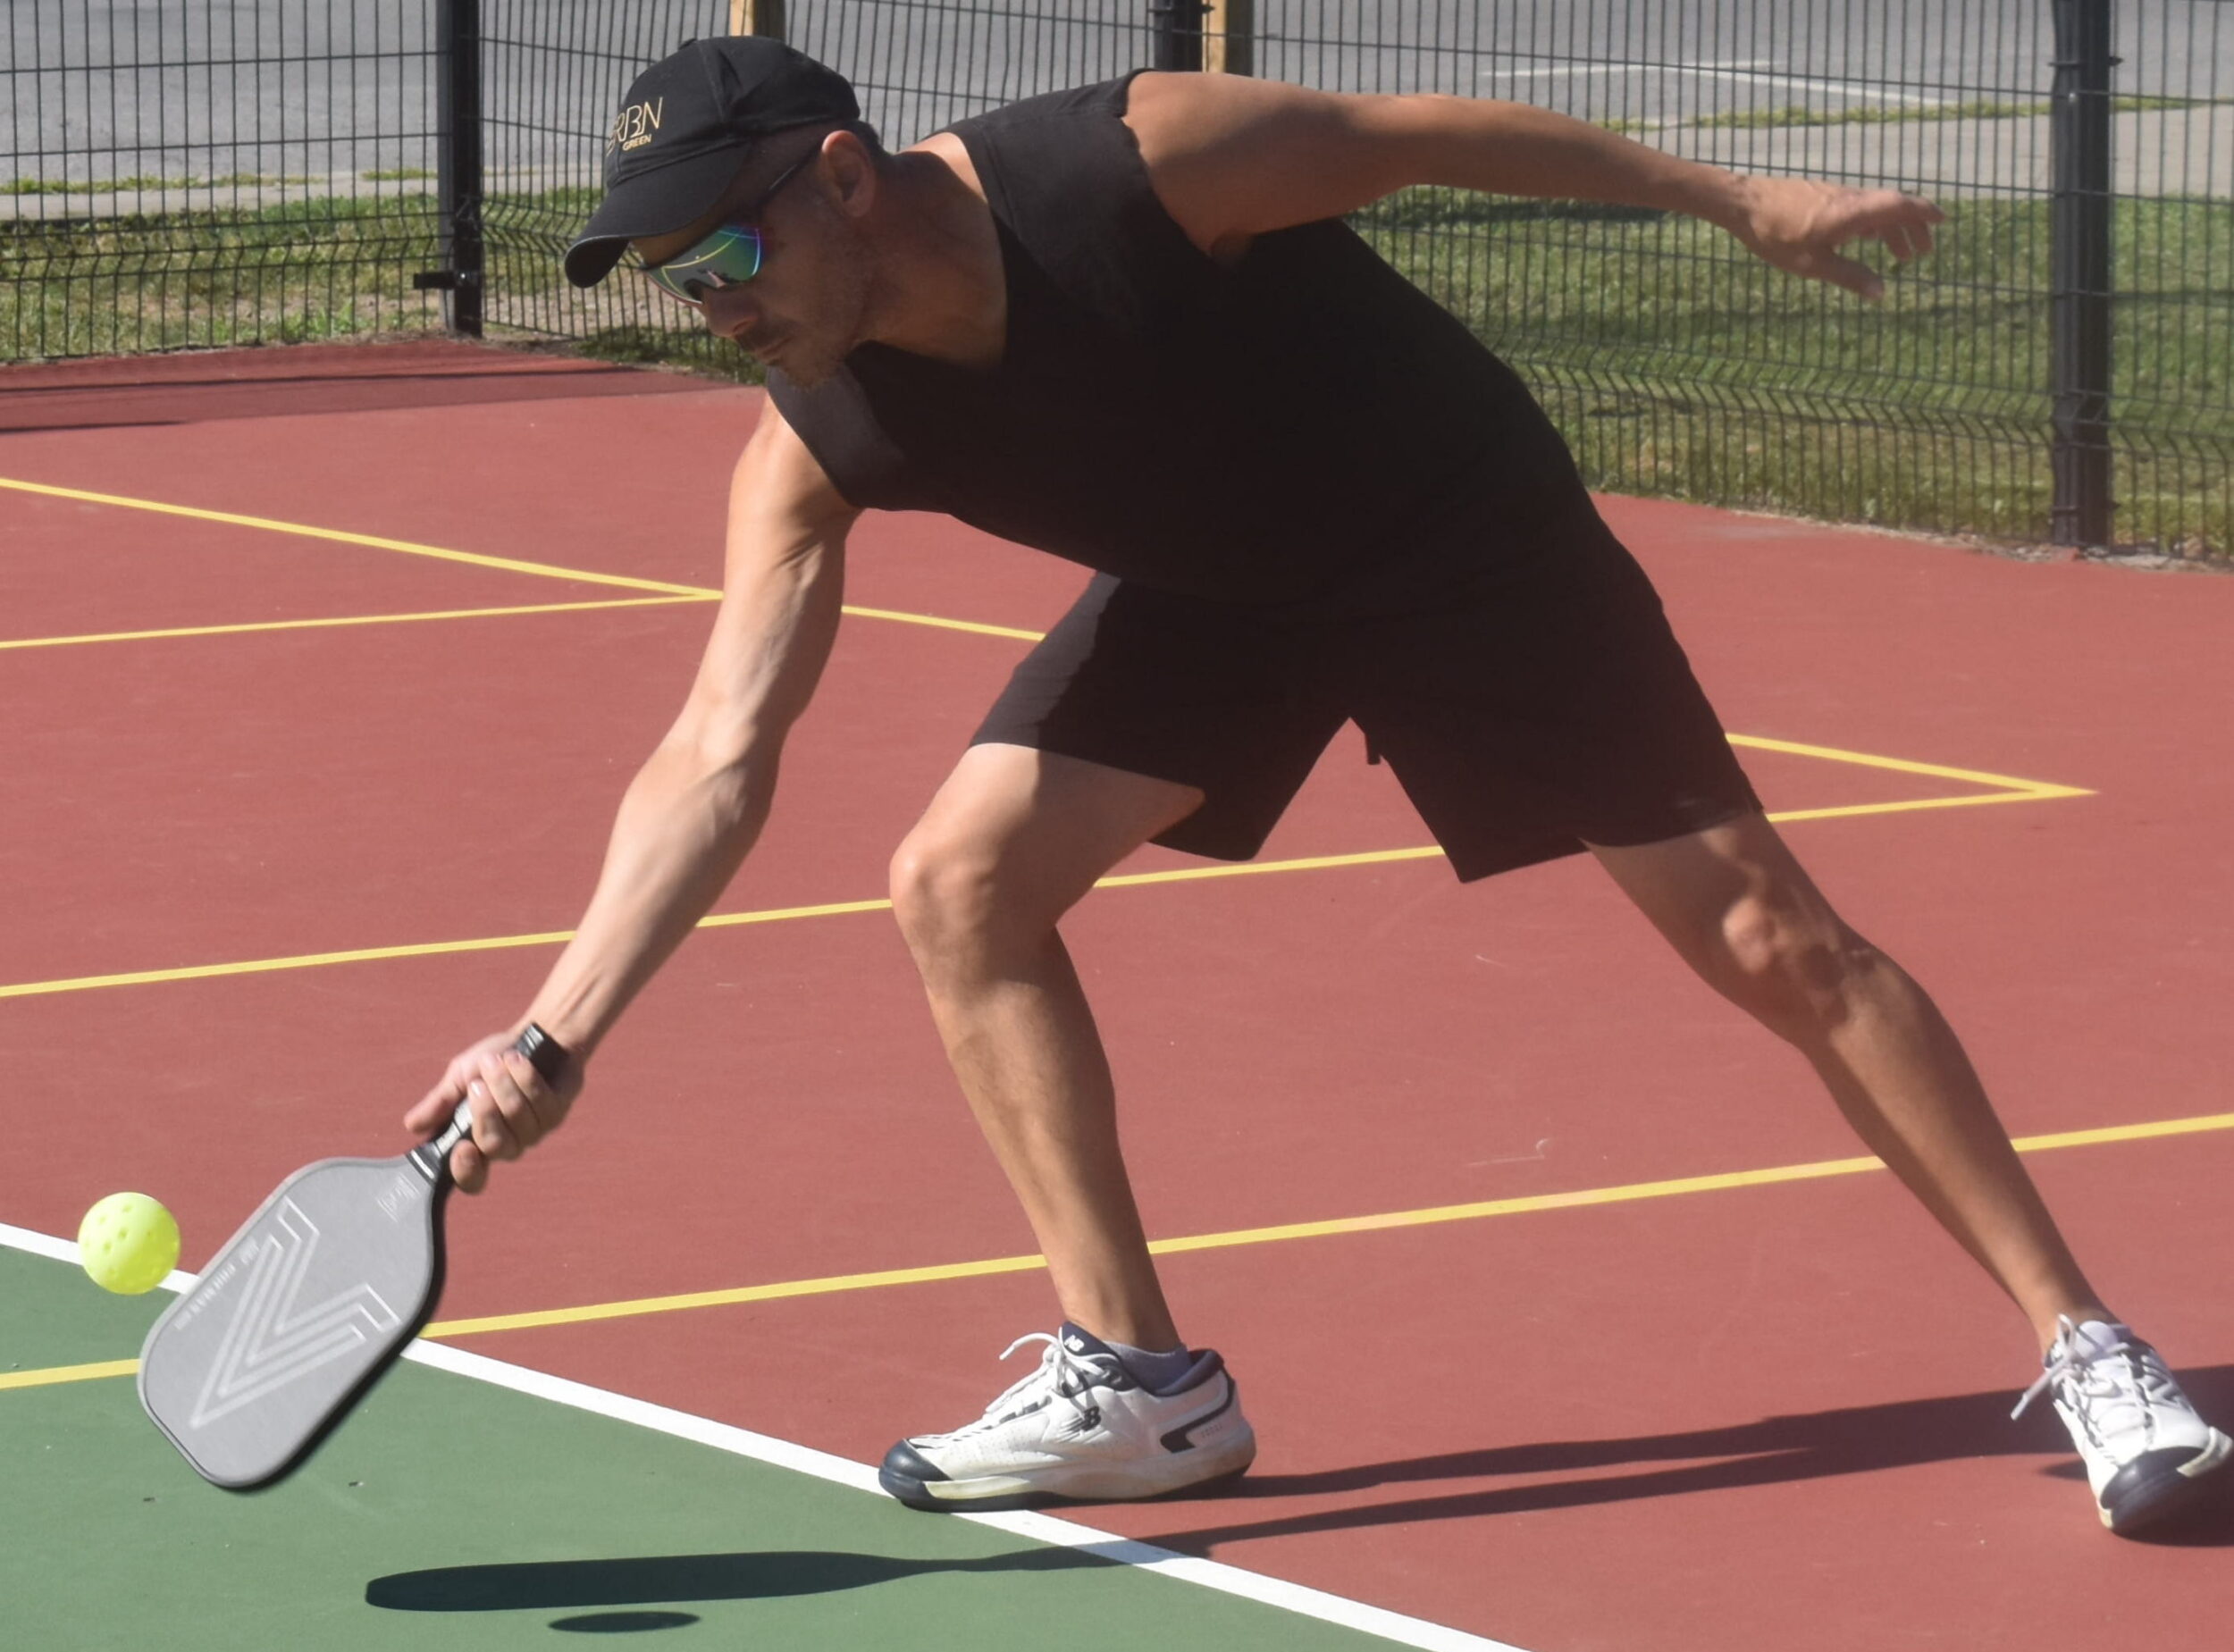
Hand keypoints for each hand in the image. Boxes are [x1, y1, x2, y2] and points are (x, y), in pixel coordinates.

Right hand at [403, 1029, 583, 1192]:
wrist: (535, 1036)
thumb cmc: (494, 1060)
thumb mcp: (459, 1078)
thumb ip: (439, 1102)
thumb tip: (412, 1126)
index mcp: (477, 1141)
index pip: (472, 1179)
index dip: (466, 1171)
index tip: (461, 1148)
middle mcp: (507, 1143)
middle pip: (495, 1146)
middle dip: (485, 1111)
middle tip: (478, 1084)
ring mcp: (534, 1131)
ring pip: (518, 1119)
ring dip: (504, 1084)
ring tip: (497, 1060)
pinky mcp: (556, 1113)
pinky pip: (540, 1101)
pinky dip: (524, 1076)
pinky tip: (517, 1059)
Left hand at [1727, 175, 1943, 299]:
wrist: (1743, 204)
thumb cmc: (1776, 235)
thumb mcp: (1813, 263)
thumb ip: (1850, 276)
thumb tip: (1881, 293)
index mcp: (1855, 212)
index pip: (1902, 206)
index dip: (1925, 213)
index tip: (1944, 221)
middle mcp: (1852, 199)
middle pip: (1893, 208)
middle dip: (1912, 229)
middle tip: (1922, 253)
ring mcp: (1837, 196)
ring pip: (1874, 210)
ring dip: (1890, 230)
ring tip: (1899, 255)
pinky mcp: (1823, 198)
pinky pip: (1858, 209)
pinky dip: (1871, 225)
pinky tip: (1866, 239)